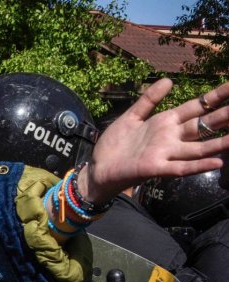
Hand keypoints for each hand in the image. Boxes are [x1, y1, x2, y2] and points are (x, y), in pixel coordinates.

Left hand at [81, 78, 228, 204]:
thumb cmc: (115, 144)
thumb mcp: (131, 116)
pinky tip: (217, 162)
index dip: (215, 96)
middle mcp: (171, 137)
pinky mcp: (155, 168)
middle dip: (224, 116)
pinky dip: (198, 165)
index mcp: (166, 122)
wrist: (98, 168)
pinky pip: (181, 167)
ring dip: (219, 143)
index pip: (197, 106)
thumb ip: (149, 99)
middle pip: (203, 125)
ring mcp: (165, 153)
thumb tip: (169, 80)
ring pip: (198, 147)